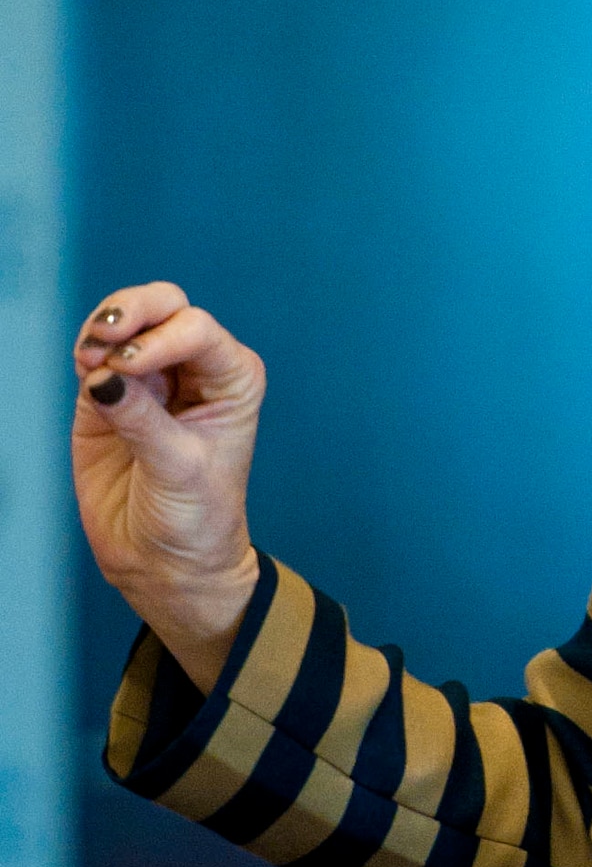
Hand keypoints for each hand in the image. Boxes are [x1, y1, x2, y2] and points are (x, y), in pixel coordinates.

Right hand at [72, 283, 265, 692]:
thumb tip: (104, 380)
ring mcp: (150, 378)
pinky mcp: (108, 395)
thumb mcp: (179, 469)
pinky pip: (93, 354)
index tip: (130, 364)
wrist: (166, 559)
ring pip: (127, 321)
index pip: (199, 330)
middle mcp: (195, 368)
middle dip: (134, 310)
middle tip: (106, 337)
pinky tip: (85, 368)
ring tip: (90, 358)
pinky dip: (85, 350)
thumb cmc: (196, 516)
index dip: (162, 337)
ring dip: (104, 327)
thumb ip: (142, 421)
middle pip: (166, 307)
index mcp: (232, 378)